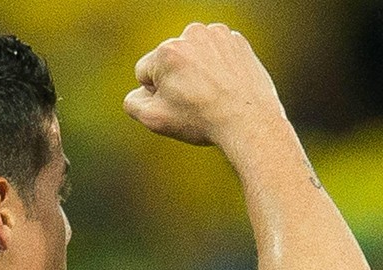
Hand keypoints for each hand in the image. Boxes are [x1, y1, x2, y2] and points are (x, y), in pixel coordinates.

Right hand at [123, 23, 284, 146]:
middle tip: (195, 101)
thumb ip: (132, 103)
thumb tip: (139, 91)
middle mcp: (191, 34)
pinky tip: (225, 86)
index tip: (176, 104)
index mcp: (167, 51)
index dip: (155, 93)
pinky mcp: (236, 41)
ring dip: (195, 71)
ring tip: (211, 93)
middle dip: (175, 78)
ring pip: (192, 55)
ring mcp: (217, 35)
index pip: (144, 72)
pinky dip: (216, 67)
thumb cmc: (201, 120)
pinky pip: (214, 53)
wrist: (249, 122)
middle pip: (168, 61)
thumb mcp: (154, 119)